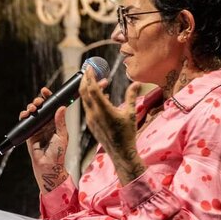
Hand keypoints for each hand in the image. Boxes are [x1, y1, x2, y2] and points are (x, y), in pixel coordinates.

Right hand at [24, 87, 69, 191]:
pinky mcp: (28, 133)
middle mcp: (45, 123)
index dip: (48, 97)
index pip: (52, 106)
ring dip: (30, 108)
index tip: (45, 91)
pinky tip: (25, 114)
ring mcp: (37, 128)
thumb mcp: (62, 135)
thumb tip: (61, 107)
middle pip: (40, 108)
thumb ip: (60, 122)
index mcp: (55, 122)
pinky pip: (24, 122)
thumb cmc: (58, 153)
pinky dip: (23, 116)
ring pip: (32, 113)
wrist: (48, 165)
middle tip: (38, 102)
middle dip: (38, 101)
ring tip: (32, 109)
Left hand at [79, 67, 144, 184]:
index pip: (92, 89)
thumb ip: (131, 96)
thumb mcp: (131, 113)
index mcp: (103, 110)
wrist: (120, 152)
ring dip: (90, 89)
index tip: (89, 67)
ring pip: (85, 100)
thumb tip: (136, 83)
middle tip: (90, 70)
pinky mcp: (90, 124)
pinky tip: (101, 95)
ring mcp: (90, 119)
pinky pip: (88, 107)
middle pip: (84, 93)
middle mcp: (93, 114)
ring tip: (101, 81)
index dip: (90, 77)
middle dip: (86, 80)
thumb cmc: (127, 134)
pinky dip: (91, 98)